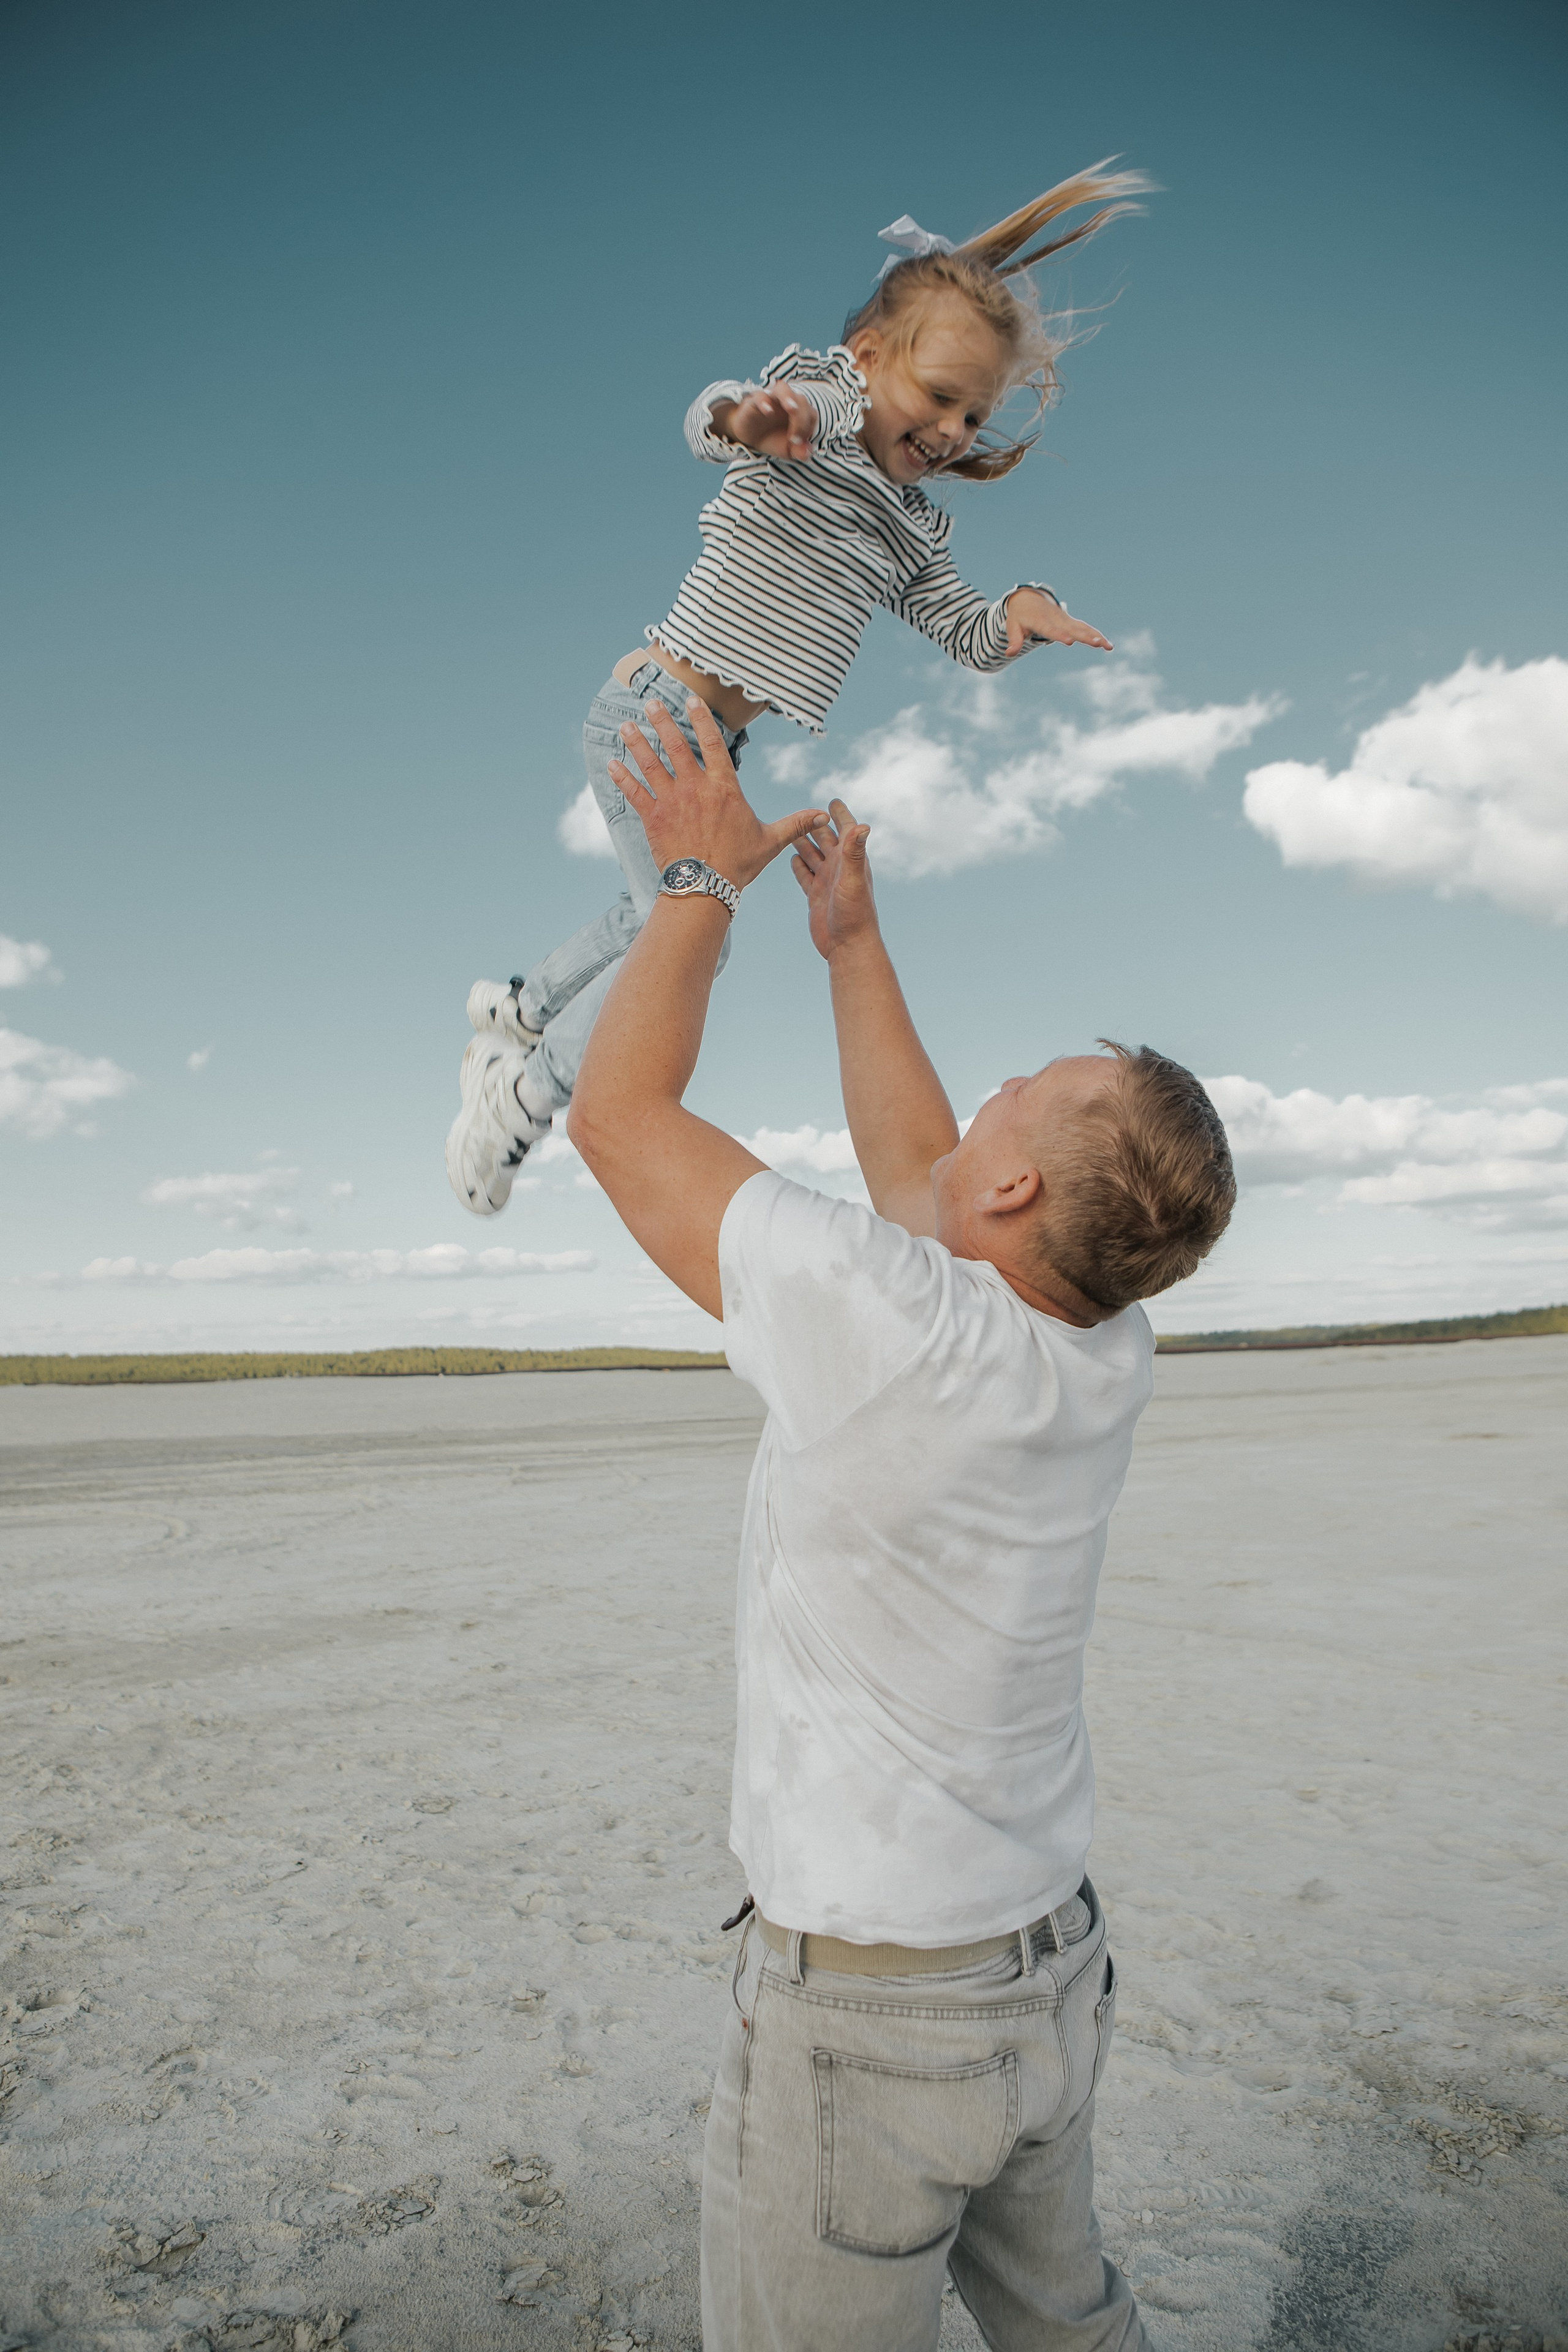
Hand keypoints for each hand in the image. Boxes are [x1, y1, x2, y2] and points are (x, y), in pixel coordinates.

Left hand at [609, 697, 826, 891]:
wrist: (705, 888)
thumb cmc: (739, 864)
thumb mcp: (771, 841)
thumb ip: (795, 824)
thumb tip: (824, 817)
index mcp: (724, 788)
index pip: (712, 743)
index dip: (701, 718)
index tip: (691, 699)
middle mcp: (695, 788)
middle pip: (675, 745)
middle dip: (661, 721)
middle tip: (650, 702)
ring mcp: (672, 801)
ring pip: (651, 763)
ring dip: (637, 742)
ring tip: (626, 724)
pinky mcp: (653, 818)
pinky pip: (634, 792)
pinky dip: (622, 777)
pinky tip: (611, 763)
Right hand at [710, 385, 817, 460]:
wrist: (749, 438)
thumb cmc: (772, 439)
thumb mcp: (787, 450)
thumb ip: (799, 452)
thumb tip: (808, 453)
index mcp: (799, 411)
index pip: (811, 414)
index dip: (809, 428)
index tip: (799, 443)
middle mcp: (787, 401)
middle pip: (801, 400)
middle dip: (801, 420)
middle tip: (794, 440)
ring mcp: (771, 399)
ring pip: (783, 388)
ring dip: (789, 398)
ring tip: (792, 409)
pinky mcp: (754, 401)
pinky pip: (760, 395)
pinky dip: (765, 402)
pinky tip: (768, 412)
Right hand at [791, 800, 878, 962]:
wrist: (847, 946)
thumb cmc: (855, 914)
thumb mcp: (853, 880)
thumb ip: (854, 853)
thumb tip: (864, 825)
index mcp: (850, 861)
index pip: (846, 830)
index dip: (840, 815)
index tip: (833, 800)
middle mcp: (839, 869)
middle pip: (825, 840)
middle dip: (815, 825)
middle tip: (802, 811)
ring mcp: (826, 882)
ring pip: (812, 856)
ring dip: (803, 842)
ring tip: (791, 829)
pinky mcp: (816, 896)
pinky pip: (805, 876)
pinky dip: (799, 866)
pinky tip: (792, 859)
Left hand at [1005, 587, 1111, 655]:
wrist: (1028, 598)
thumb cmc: (1019, 615)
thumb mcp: (1013, 626)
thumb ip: (1014, 640)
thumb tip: (1008, 653)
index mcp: (1041, 621)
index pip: (1052, 630)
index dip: (1060, 635)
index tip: (1070, 641)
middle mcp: (1057, 619)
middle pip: (1073, 629)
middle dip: (1086, 636)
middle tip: (1098, 643)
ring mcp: (1065, 620)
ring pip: (1083, 628)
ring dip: (1096, 636)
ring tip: (1109, 647)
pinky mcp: (1071, 622)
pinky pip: (1085, 628)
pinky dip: (1096, 634)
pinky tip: (1108, 645)